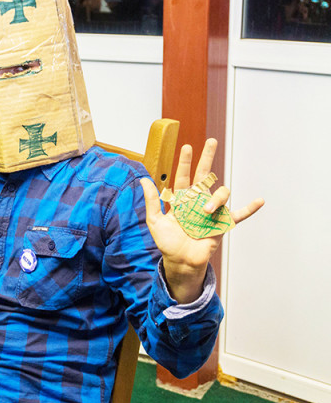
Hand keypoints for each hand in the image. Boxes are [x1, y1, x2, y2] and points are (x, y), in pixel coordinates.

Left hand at [140, 139, 264, 302]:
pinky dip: (249, 208)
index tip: (187, 147)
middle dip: (207, 158)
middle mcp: (198, 201)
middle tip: (211, 141)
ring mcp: (212, 211)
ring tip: (206, 211)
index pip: (183, 176)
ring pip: (220, 193)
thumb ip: (151, 201)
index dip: (185, 162)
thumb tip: (142, 180)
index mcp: (182, 199)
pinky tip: (260, 201)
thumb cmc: (168, 242)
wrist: (181, 261)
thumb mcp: (155, 221)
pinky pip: (239, 214)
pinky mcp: (222, 223)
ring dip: (216, 199)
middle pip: (204, 175)